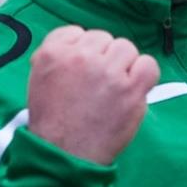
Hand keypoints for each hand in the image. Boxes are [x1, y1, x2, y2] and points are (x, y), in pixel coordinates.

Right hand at [26, 26, 158, 164]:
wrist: (64, 154)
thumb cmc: (50, 121)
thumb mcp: (37, 80)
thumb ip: (55, 58)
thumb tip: (73, 45)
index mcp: (53, 53)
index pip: (75, 32)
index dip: (80, 49)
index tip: (80, 68)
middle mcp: (81, 56)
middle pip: (103, 38)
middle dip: (101, 57)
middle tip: (97, 82)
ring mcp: (108, 72)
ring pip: (126, 48)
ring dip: (122, 65)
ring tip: (114, 86)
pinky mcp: (131, 88)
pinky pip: (148, 64)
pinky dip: (143, 73)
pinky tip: (133, 86)